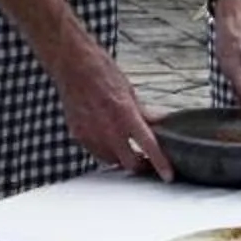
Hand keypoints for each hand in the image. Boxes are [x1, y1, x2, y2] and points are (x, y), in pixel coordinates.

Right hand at [58, 44, 172, 178]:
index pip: (149, 147)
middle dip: (140, 164)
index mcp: (125, 115)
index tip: (168, 175)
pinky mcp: (78, 134)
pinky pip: (95, 152)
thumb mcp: (129, 90)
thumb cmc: (101, 72)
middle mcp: (108, 129)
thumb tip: (160, 122)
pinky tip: (109, 139)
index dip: (161, 164)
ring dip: (122, 158)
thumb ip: (144, 112)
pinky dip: (105, 150)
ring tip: (127, 149)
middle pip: (129, 163)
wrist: (73, 65)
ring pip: (111, 160)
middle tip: (147, 160)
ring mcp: (91, 134)